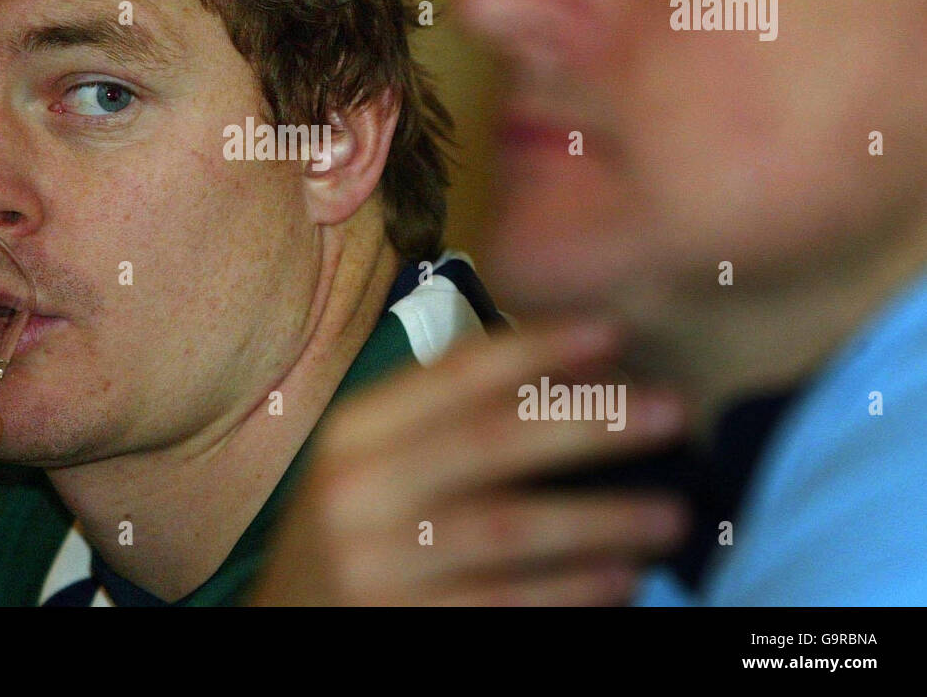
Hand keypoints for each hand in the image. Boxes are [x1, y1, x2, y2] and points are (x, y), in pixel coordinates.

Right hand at [246, 324, 689, 604]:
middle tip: (672, 410)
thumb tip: (565, 374)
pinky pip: (503, 607)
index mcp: (353, 434)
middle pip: (488, 442)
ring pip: (506, 530)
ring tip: (671, 515)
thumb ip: (440, 421)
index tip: (613, 330)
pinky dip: (568, 593)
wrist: (286, 624)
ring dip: (599, 519)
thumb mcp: (369, 463)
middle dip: (586, 421)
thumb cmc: (349, 531)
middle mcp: (358, 493)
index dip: (536, 347)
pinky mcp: (406, 628)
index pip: (452, 376)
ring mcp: (377, 566)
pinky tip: (621, 580)